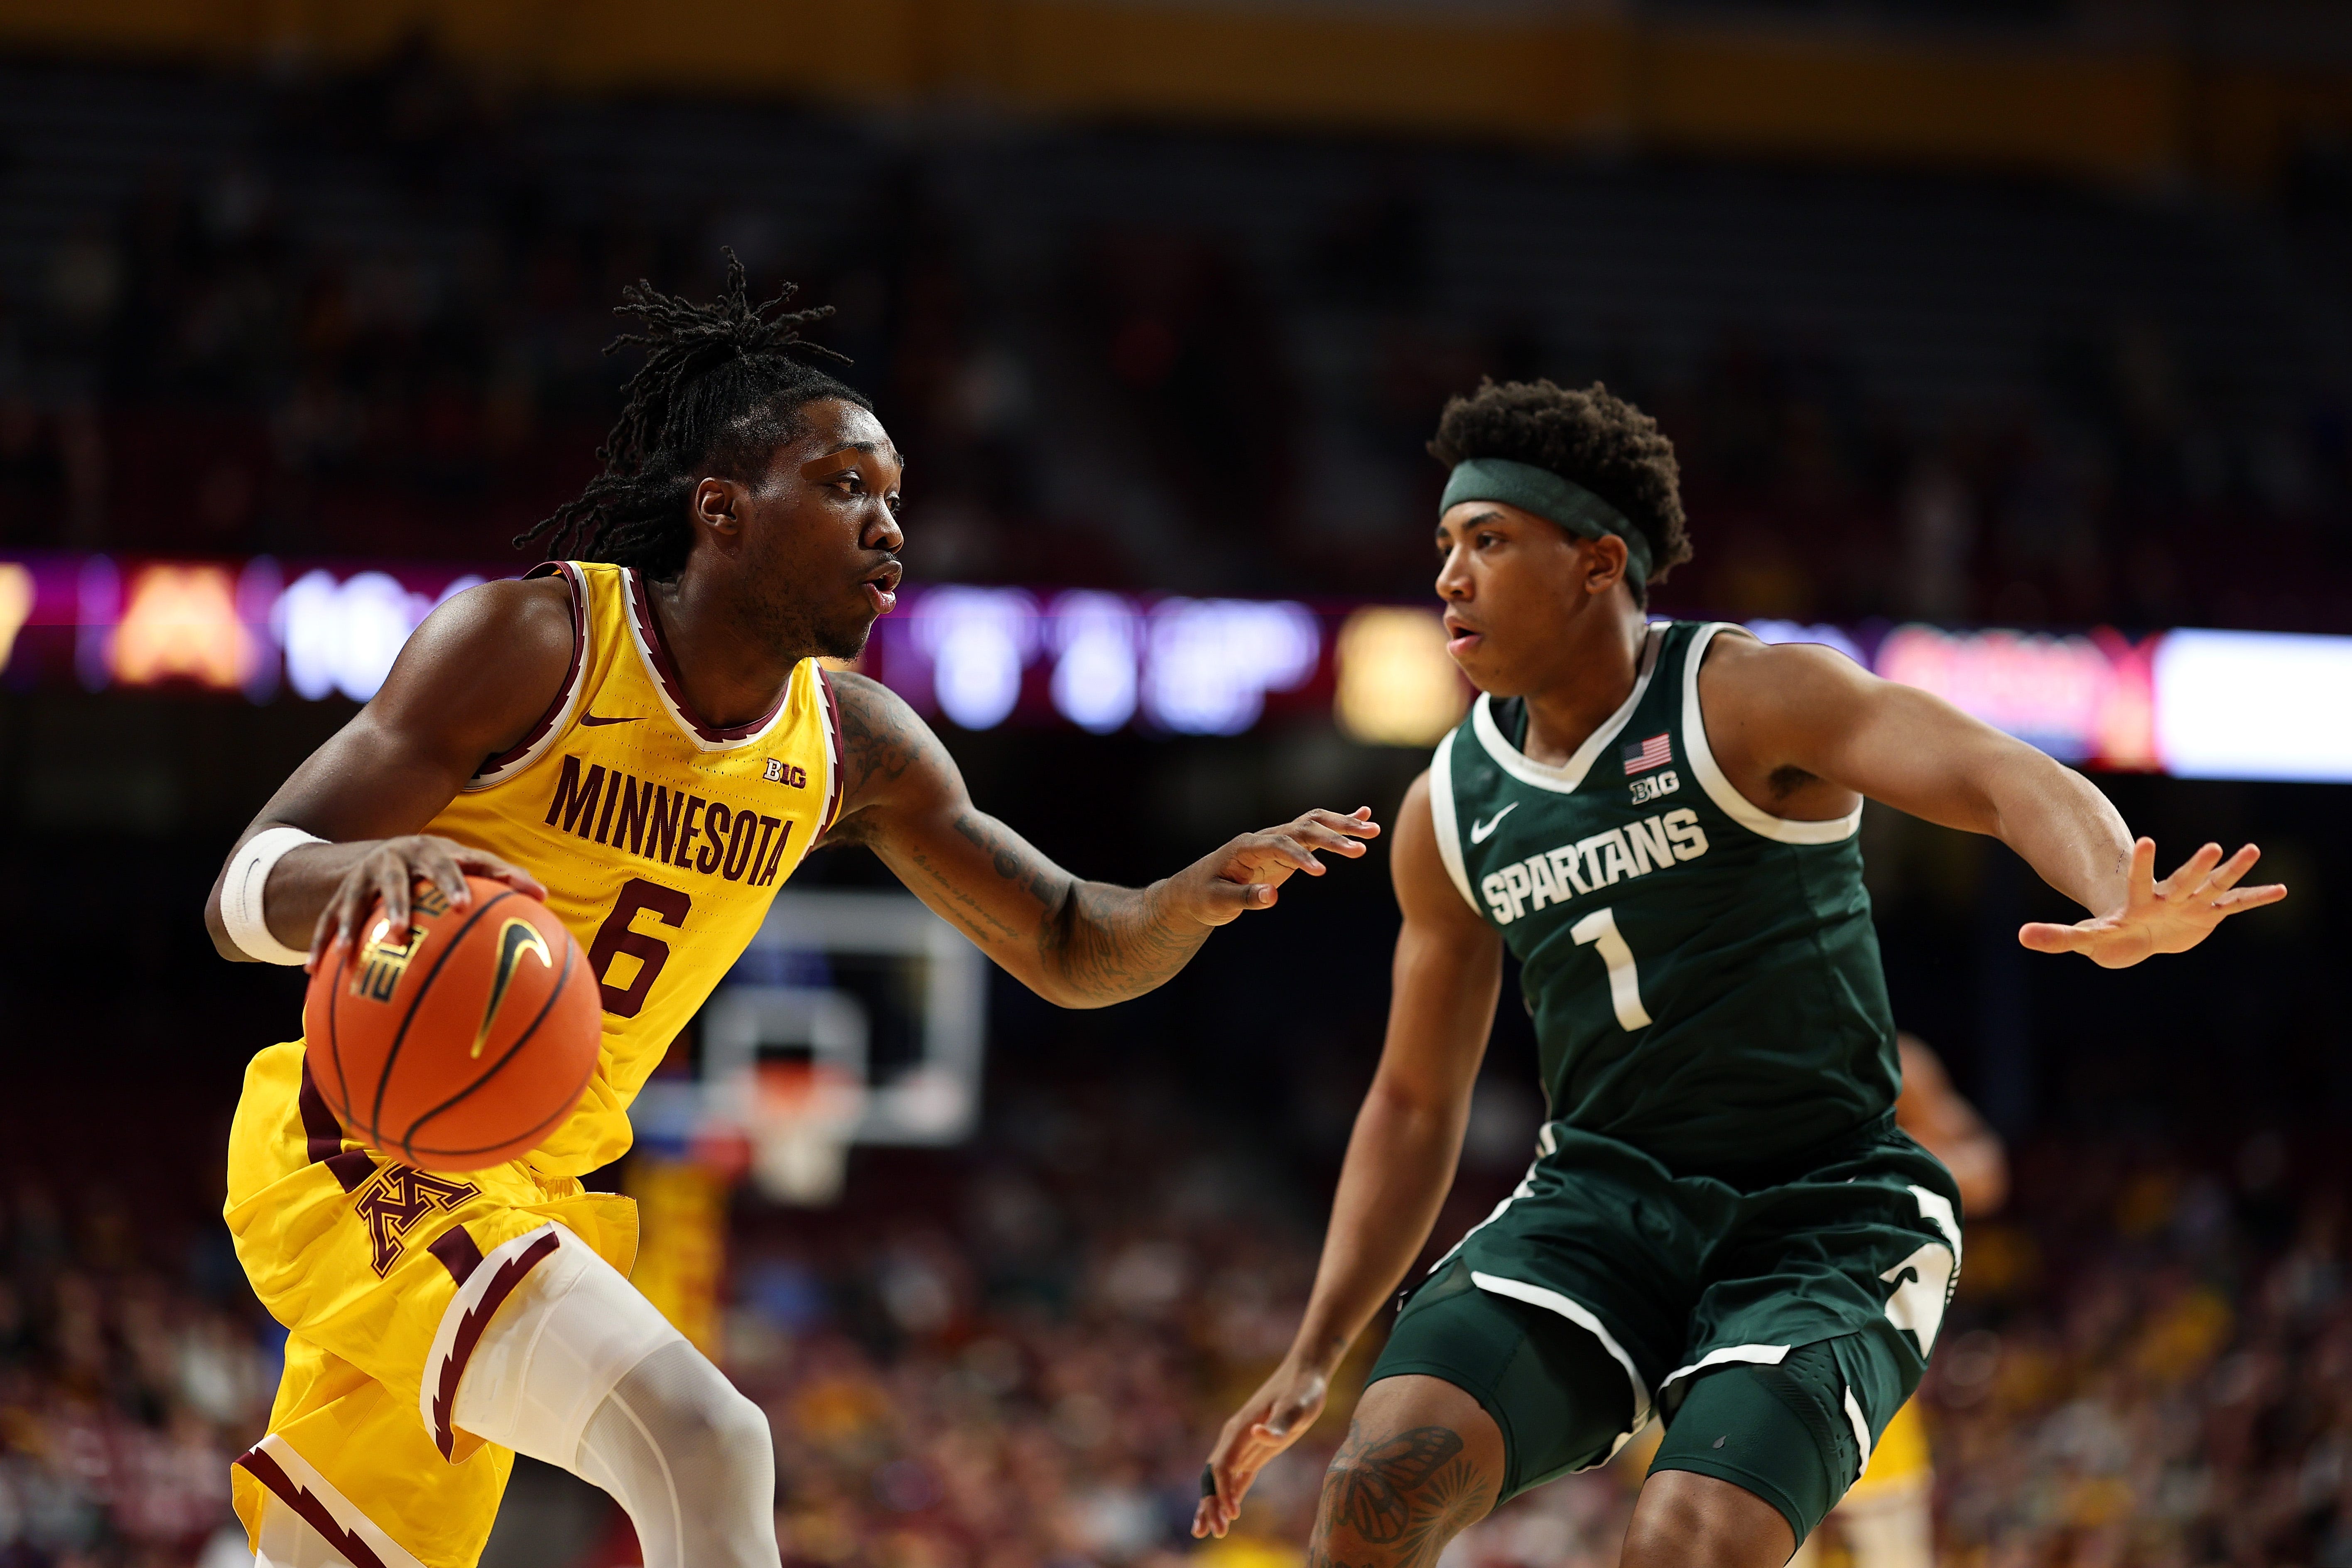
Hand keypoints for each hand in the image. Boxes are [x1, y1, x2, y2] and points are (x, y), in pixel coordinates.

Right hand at [307, 834, 546, 970]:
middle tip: (403, 932)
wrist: (385, 851)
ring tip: (348, 955)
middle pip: (395, 882)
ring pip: (354, 901)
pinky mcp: (339, 896)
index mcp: (430, 852)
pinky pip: (327, 922)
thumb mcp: (468, 864)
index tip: (465, 907)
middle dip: (398, 905)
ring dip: (352, 926)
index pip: (447, 865)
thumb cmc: (442, 865)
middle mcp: (394, 861)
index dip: (455, 883)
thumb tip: (546, 896)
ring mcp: (363, 878)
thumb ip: (503, 878)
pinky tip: (313, 973)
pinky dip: (320, 945)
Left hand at [1161, 808, 1380, 927]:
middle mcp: (1264, 838)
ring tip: (1373, 830)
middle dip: (1333, 837)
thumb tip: (1272, 897)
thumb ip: (1245, 898)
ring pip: (1312, 824)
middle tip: (1362, 848)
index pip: (1280, 845)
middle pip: (1302, 828)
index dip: (1301, 857)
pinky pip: (1313, 832)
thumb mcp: (1218, 903)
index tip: (1322, 873)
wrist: (1194, 890)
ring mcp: (1276, 840)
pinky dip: (1337, 825)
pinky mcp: (1285, 848)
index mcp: (1246, 847)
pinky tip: (1362, 818)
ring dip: (1342, 826)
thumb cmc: (1203, 897)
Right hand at [1192, 1355, 1331, 1539]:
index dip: (1222, 1491)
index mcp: (1240, 1429)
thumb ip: (1279, 1423)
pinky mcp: (1255, 1449)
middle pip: (1214, 1476)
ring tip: (1206, 1531)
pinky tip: (1228, 1514)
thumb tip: (1259, 1434)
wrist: (1305, 1375)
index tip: (1230, 1515)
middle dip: (1210, 1504)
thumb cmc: (1302, 1389)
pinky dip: (1229, 1495)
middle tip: (1210, 1533)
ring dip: (1213, 1503)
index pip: (1222, 1466)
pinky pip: (1236, 1476)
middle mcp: (1236, 1437)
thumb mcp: (1296, 1406)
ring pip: (1221, 1478)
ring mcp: (1243, 1443)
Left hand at [2019, 837, 2284, 968]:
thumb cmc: (2112, 936)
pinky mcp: (2209, 913)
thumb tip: (2021, 936)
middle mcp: (2168, 896)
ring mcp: (2192, 902)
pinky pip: (2236, 905)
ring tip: (2254, 850)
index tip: (2144, 840)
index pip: (2137, 879)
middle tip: (2214, 846)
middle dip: (2198, 865)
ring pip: (2215, 884)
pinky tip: (2281, 891)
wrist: (2138, 934)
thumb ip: (2056, 936)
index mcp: (2139, 901)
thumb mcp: (2085, 939)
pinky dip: (2256, 898)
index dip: (2140, 863)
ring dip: (2233, 869)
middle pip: (2184, 879)